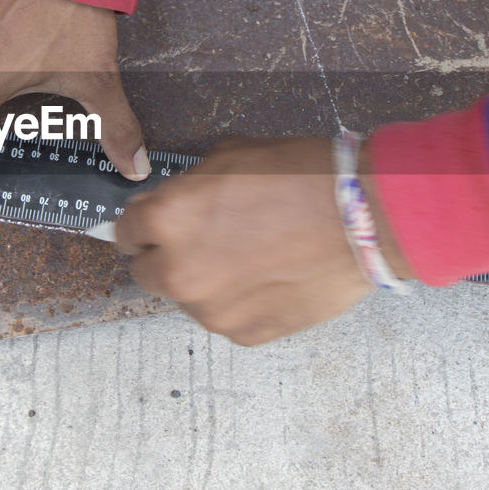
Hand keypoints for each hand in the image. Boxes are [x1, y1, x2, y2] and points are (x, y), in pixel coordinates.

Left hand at [115, 137, 373, 345]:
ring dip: (203, 280)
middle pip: (144, 272)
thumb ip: (190, 186)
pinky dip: (238, 301)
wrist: (364, 217)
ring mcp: (211, 309)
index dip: (143, 224)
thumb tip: (177, 201)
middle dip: (165, 256)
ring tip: (247, 257)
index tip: (156, 225)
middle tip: (202, 241)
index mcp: (167, 219)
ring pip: (187, 297)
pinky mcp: (243, 334)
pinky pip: (225, 317)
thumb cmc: (301, 176)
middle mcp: (178, 270)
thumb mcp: (231, 156)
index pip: (124, 231)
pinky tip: (269, 277)